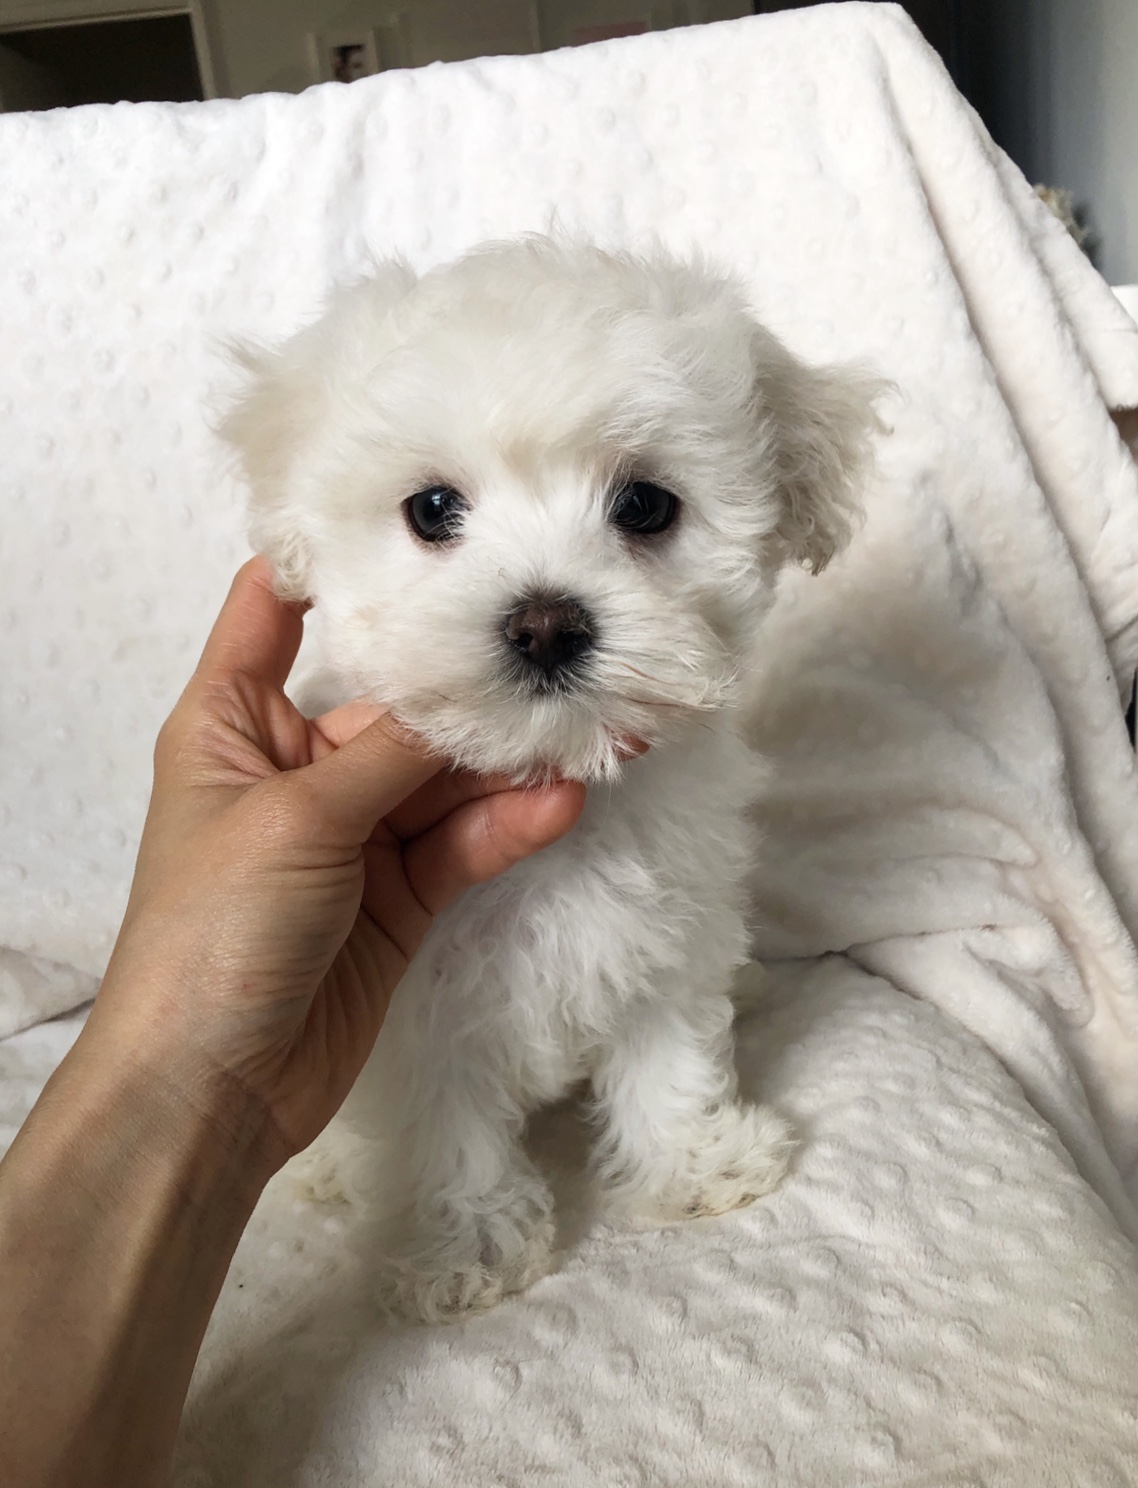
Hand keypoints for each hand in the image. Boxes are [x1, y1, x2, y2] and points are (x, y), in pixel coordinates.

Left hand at [88, 558, 586, 1167]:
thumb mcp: (298, 819)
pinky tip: (560, 803)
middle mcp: (296, 764)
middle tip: (555, 651)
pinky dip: (508, 825)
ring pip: (443, 775)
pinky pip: (463, 843)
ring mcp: (354, 831)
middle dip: (471, 685)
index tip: (416, 519)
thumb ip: (393, 754)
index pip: (275, 611)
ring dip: (509, 760)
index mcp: (233, 722)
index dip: (333, 562)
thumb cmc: (212, 931)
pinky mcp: (401, 895)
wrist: (212, 1089)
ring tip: (587, 727)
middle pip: (394, 701)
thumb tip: (475, 692)